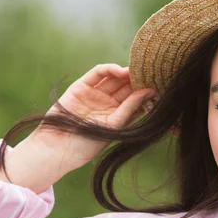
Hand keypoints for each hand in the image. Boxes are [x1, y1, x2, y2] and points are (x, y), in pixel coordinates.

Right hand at [30, 64, 156, 172]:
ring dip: (126, 72)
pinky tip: (120, 71)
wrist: (59, 148)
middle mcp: (108, 103)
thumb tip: (149, 91)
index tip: (158, 85)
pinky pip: (98, 73)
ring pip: (114, 78)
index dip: (145, 91)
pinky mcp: (81, 86)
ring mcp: (95, 94)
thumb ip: (130, 108)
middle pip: (126, 86)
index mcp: (118, 115)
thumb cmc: (88, 143)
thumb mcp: (114, 126)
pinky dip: (109, 69)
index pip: (136, 99)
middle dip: (137, 79)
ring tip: (137, 70)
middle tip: (150, 71)